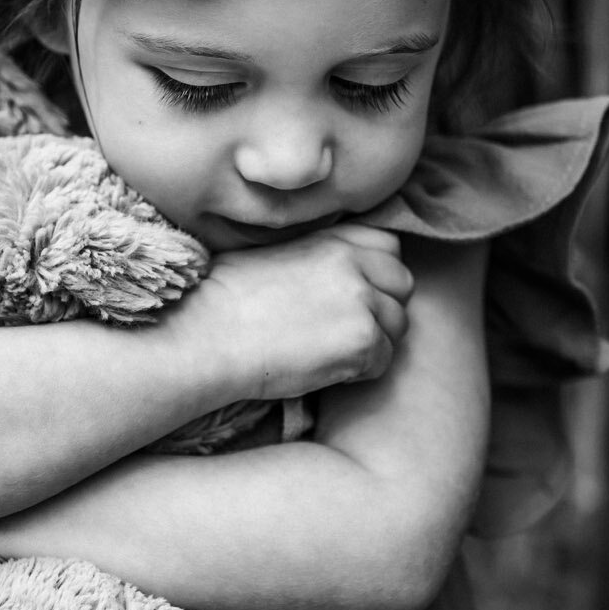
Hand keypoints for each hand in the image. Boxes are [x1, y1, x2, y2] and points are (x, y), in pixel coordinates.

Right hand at [172, 223, 412, 400]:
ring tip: (327, 350)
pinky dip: (359, 371)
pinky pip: (383, 361)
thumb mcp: (275, 254)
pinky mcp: (363, 340)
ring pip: (398, 325)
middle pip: (402, 284)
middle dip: (382, 307)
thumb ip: (320, 255)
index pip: (388, 247)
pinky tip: (321, 368)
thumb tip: (346, 276)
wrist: (206, 334)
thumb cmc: (223, 299)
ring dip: (373, 341)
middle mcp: (354, 262)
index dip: (375, 273)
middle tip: (343, 329)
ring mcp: (362, 300)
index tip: (352, 294)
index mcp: (333, 238)